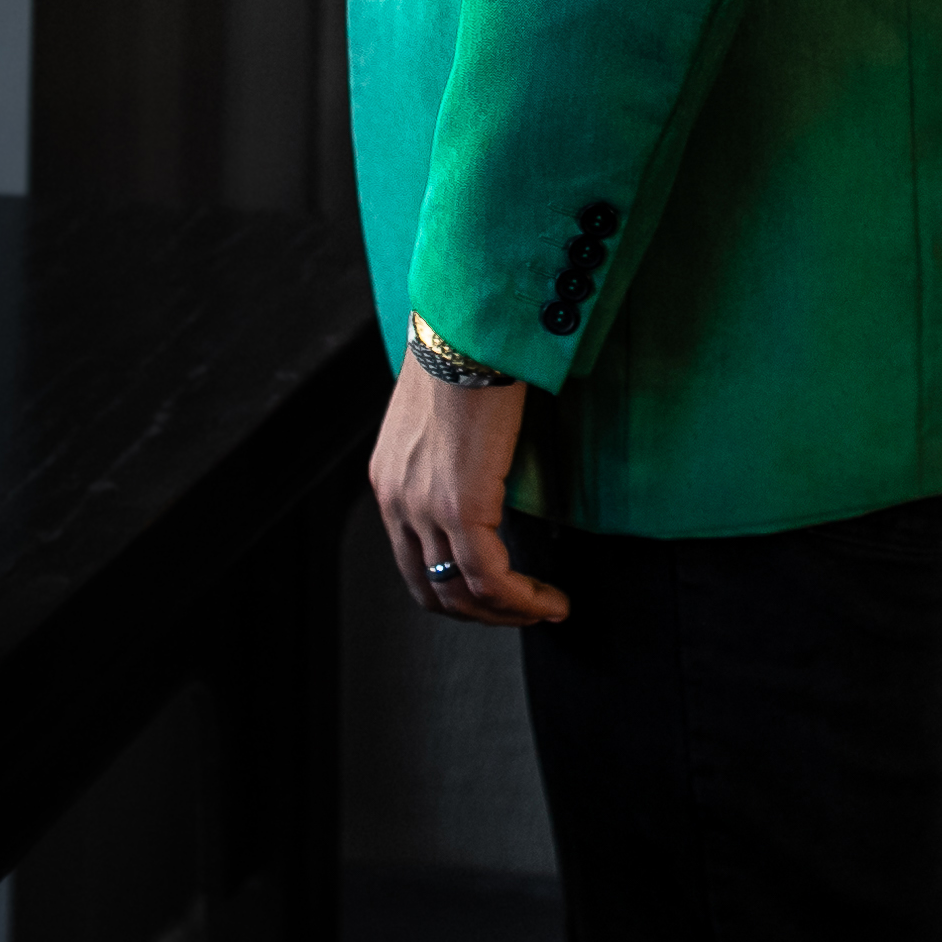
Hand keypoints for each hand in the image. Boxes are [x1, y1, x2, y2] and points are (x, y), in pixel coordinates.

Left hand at [369, 357, 569, 627]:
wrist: (469, 327)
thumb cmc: (466, 355)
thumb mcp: (444, 417)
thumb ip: (450, 457)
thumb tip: (486, 475)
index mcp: (390, 482)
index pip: (414, 563)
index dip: (456, 591)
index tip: (499, 595)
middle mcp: (397, 500)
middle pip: (432, 589)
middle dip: (482, 614)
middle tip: (525, 611)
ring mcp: (423, 506)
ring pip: (462, 593)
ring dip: (508, 613)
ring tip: (547, 609)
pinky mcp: (460, 505)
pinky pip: (490, 576)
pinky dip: (523, 598)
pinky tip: (550, 598)